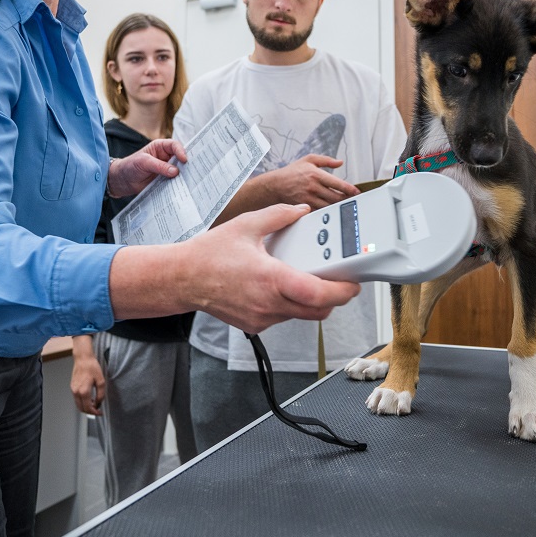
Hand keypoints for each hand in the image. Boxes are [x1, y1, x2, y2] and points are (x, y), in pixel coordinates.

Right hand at [70, 335, 105, 414]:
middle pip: (81, 409)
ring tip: (94, 404)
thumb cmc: (92, 367)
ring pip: (78, 404)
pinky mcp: (72, 387)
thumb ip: (100, 394)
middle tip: (97, 410)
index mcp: (84, 391)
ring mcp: (73, 390)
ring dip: (86, 407)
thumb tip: (98, 403)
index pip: (88, 408)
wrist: (83, 359)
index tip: (100, 413)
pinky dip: (82, 402)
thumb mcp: (101, 381)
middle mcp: (76, 392)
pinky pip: (76, 399)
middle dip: (90, 412)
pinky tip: (89, 398)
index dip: (95, 412)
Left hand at [107, 139, 187, 197]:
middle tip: (193, 170)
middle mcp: (165, 157)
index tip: (184, 160)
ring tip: (190, 180)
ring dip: (183, 175)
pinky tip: (182, 188)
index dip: (181, 151)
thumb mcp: (144, 163)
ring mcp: (166, 169)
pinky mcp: (165, 180)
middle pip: (180, 158)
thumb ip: (159, 166)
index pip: (174, 146)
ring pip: (179, 170)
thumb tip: (175, 172)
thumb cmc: (130, 166)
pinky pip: (174, 181)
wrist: (122, 181)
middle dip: (187, 163)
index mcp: (160, 147)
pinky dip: (178, 184)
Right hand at [179, 204, 361, 333]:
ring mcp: (262, 318)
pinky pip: (283, 317)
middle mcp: (268, 304)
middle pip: (318, 311)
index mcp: (270, 279)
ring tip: (307, 277)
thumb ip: (279, 216)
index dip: (342, 291)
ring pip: (301, 315)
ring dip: (311, 300)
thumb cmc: (209, 254)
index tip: (353, 283)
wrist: (182, 278)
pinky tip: (281, 286)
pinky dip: (290, 304)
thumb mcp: (246, 225)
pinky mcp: (255, 325)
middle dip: (334, 297)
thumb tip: (301, 211)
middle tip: (339, 280)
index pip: (318, 295)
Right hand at [259, 154, 359, 208]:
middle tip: (354, 200)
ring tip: (345, 205)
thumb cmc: (292, 172)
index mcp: (316, 174)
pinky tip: (332, 210)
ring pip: (328, 206)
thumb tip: (340, 162)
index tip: (357, 192)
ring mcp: (308, 198)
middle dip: (346, 199)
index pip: (337, 183)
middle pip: (335, 197)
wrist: (275, 185)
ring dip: (338, 207)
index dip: (349, 189)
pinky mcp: (304, 207)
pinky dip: (326, 211)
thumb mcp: (309, 160)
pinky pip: (319, 212)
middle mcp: (313, 187)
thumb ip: (326, 160)